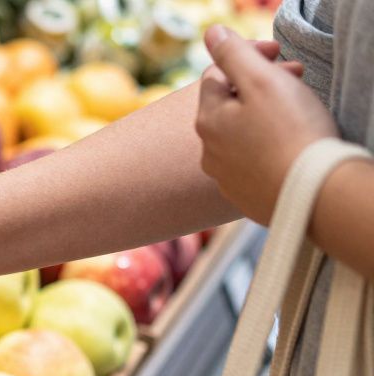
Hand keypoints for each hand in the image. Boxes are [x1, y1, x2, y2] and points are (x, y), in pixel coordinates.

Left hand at [196, 25, 336, 223]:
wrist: (312, 194)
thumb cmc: (291, 133)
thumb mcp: (262, 81)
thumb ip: (233, 55)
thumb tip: (212, 34)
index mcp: (208, 120)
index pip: (216, 75)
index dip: (248, 57)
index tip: (280, 54)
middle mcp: (209, 151)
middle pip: (228, 106)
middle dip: (259, 85)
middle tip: (297, 78)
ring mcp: (226, 177)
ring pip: (240, 135)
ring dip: (264, 116)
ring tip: (296, 112)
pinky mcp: (246, 197)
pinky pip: (252, 162)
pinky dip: (268, 146)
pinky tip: (290, 145)